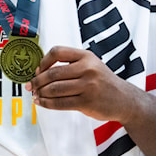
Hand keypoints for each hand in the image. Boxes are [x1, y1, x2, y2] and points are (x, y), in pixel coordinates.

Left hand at [28, 46, 142, 121]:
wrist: (125, 100)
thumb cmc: (103, 82)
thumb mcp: (91, 65)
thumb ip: (70, 65)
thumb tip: (40, 72)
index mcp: (86, 56)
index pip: (57, 52)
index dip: (43, 61)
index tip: (38, 70)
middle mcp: (87, 69)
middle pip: (52, 73)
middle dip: (38, 81)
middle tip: (31, 86)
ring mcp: (88, 86)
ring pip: (54, 89)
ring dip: (41, 93)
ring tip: (36, 95)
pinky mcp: (87, 102)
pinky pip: (60, 103)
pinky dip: (46, 104)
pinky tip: (41, 103)